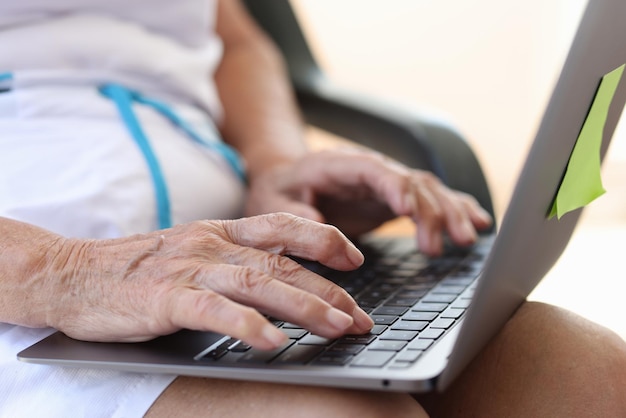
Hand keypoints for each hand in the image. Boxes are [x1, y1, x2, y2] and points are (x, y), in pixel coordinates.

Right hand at [44, 214, 373, 349]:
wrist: (72, 271)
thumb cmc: (137, 268)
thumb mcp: (191, 252)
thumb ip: (232, 261)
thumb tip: (281, 284)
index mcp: (219, 232)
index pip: (283, 227)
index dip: (323, 239)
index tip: (355, 258)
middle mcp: (211, 244)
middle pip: (282, 263)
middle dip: (328, 290)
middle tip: (360, 317)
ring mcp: (189, 269)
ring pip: (258, 283)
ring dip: (303, 305)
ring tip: (338, 327)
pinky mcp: (165, 298)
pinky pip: (214, 311)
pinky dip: (247, 326)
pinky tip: (273, 342)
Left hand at [245, 147, 492, 256]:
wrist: (288, 179)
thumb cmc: (278, 190)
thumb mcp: (272, 201)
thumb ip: (293, 211)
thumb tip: (319, 222)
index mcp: (339, 165)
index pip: (373, 170)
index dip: (394, 187)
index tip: (409, 211)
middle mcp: (370, 170)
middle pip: (408, 182)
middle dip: (430, 210)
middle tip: (444, 243)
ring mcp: (386, 183)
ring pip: (427, 190)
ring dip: (449, 212)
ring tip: (468, 238)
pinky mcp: (395, 197)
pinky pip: (431, 199)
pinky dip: (456, 208)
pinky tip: (479, 221)